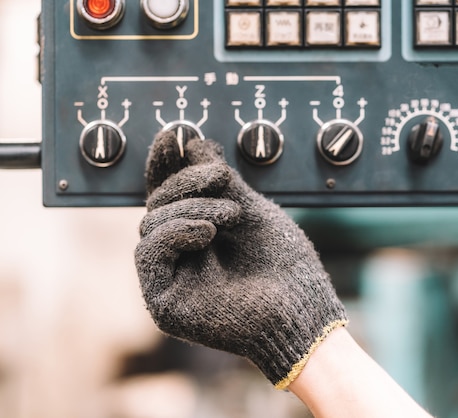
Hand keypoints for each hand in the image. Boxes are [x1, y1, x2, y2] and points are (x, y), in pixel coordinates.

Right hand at [134, 132, 346, 388]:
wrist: (302, 309)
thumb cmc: (286, 265)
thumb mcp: (253, 211)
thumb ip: (221, 181)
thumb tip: (194, 144)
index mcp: (201, 233)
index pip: (171, 194)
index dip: (166, 164)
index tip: (174, 136)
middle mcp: (182, 254)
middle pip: (157, 204)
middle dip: (186, 183)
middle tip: (221, 180)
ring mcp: (172, 277)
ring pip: (150, 224)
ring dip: (189, 207)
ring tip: (230, 215)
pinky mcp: (164, 300)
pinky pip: (148, 254)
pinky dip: (174, 233)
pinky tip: (206, 232)